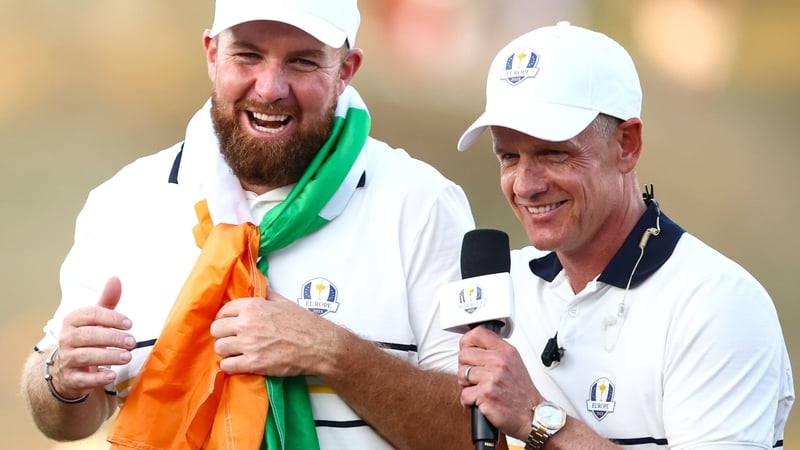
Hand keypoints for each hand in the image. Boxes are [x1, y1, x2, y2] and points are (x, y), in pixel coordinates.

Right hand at [54, 277, 134, 398]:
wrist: (68, 367)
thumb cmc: (88, 337)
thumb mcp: (97, 319)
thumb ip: (107, 301)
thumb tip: (115, 278)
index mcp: (72, 320)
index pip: (90, 315)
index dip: (111, 318)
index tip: (129, 324)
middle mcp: (66, 339)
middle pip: (88, 336)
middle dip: (112, 338)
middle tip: (132, 342)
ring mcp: (66, 359)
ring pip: (85, 356)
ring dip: (108, 357)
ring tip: (127, 356)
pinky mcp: (70, 378)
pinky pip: (81, 379)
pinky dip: (97, 378)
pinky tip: (112, 376)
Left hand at [210, 289, 336, 376]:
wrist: (319, 345)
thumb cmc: (304, 323)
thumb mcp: (284, 302)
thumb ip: (267, 295)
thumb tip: (260, 288)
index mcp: (253, 306)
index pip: (223, 310)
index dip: (224, 318)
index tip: (227, 324)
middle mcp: (247, 323)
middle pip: (216, 329)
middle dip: (222, 334)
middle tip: (231, 338)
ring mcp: (249, 344)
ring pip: (219, 347)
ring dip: (226, 350)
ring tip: (235, 352)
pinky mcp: (253, 363)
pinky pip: (227, 365)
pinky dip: (230, 365)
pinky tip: (238, 363)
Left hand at [458, 326, 540, 440]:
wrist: (531, 415)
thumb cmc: (522, 392)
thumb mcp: (513, 363)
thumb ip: (495, 352)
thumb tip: (473, 346)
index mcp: (506, 351)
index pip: (478, 333)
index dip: (467, 342)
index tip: (467, 350)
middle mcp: (499, 362)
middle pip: (464, 355)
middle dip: (465, 367)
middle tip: (475, 376)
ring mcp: (492, 377)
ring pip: (460, 374)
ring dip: (466, 385)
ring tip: (479, 389)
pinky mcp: (486, 394)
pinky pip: (464, 394)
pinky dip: (468, 401)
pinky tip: (479, 400)